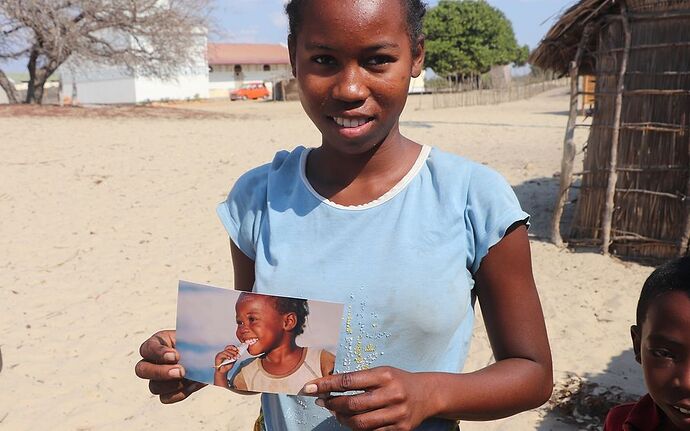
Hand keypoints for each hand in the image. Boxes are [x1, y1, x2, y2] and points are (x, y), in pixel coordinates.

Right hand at [135, 330, 205, 403]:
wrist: (207, 355)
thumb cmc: (199, 343)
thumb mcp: (196, 338)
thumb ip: (193, 342)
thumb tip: (202, 353)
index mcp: (157, 343)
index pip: (147, 348)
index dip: (159, 353)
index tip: (176, 355)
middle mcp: (151, 361)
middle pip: (142, 370)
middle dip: (161, 372)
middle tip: (181, 371)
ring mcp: (156, 379)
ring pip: (154, 387)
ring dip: (173, 385)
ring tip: (190, 378)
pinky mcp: (166, 392)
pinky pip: (166, 398)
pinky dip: (180, 393)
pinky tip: (193, 384)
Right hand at [214, 345, 239, 374]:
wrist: (222, 372)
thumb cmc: (227, 366)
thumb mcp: (233, 361)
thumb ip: (235, 357)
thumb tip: (239, 353)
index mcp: (227, 352)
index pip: (229, 347)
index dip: (233, 347)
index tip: (238, 350)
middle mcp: (223, 352)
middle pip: (228, 349)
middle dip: (234, 352)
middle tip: (237, 355)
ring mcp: (220, 354)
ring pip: (226, 351)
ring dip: (231, 354)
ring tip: (234, 358)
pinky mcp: (218, 357)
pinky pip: (222, 354)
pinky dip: (226, 356)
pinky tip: (229, 358)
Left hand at [303, 366, 434, 430]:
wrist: (428, 394)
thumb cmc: (398, 381)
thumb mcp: (381, 372)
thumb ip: (359, 379)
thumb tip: (329, 387)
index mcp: (384, 375)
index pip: (349, 380)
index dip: (326, 385)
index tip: (309, 387)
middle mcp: (391, 393)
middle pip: (352, 404)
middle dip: (332, 404)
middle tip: (322, 402)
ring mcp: (397, 413)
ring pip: (360, 422)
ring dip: (342, 419)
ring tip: (336, 413)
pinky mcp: (400, 429)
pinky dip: (357, 428)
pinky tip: (352, 421)